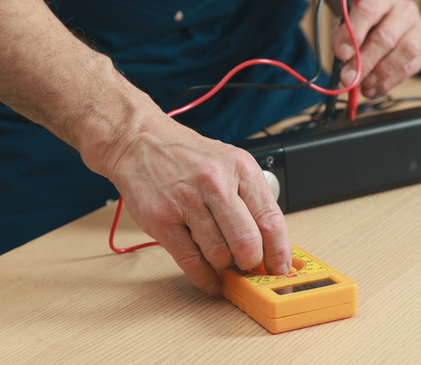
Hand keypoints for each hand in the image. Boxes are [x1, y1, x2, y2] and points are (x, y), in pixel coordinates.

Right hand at [109, 116, 291, 294]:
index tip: (279, 268)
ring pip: (219, 255)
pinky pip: (191, 261)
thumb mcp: (229, 162)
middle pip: (247, 242)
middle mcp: (215, 183)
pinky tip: (210, 278)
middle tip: (249, 266)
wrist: (140, 142)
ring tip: (223, 261)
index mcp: (240, 167)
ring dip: (225, 266)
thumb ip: (250, 198)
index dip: (279, 252)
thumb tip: (270, 244)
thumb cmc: (188, 156)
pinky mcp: (162, 220)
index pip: (270, 220)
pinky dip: (204, 278)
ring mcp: (186, 202)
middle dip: (251, 263)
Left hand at [333, 0, 420, 96]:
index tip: (342, 54)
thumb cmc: (364, 22)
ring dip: (379, 74)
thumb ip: (343, 38)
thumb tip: (344, 59)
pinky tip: (372, 88)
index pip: (368, 11)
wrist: (384, 18)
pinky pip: (408, 69)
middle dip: (364, 62)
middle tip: (348, 77)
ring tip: (361, 83)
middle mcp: (404, 10)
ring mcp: (417, 30)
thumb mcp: (347, 23)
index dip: (354, 34)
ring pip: (403, 53)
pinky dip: (388, 83)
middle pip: (387, 37)